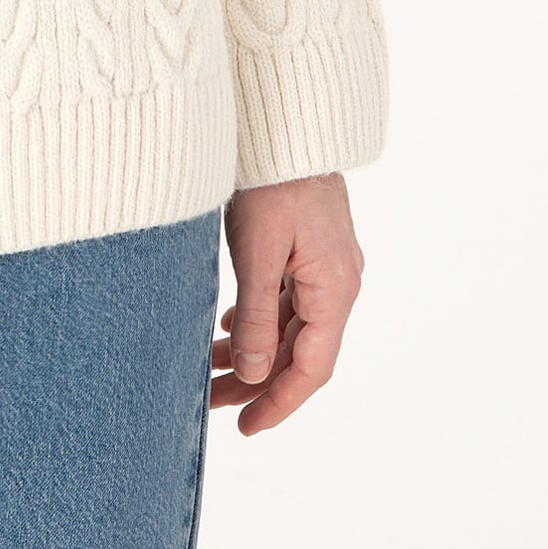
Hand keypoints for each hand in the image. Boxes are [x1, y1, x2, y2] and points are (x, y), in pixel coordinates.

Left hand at [211, 172, 363, 435]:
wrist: (287, 122)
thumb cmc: (274, 181)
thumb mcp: (258, 253)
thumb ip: (259, 318)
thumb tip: (255, 375)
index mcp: (334, 289)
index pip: (311, 368)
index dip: (278, 403)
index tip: (245, 427)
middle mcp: (337, 282)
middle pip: (300, 351)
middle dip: (257, 382)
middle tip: (213, 403)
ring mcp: (324, 265)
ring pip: (291, 325)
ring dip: (255, 350)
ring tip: (210, 368)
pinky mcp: (308, 248)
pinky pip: (288, 298)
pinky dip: (260, 319)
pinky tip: (231, 326)